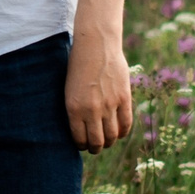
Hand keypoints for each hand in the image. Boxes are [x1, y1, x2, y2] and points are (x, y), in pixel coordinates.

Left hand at [65, 28, 133, 153]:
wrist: (96, 45)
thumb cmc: (78, 65)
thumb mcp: (69, 89)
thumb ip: (76, 109)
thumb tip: (82, 128)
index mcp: (73, 108)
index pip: (79, 139)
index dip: (82, 146)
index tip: (83, 145)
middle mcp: (91, 110)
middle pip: (97, 142)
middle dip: (95, 148)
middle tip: (95, 147)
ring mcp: (109, 105)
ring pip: (112, 136)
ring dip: (110, 142)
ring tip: (107, 141)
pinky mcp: (123, 99)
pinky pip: (126, 124)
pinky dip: (123, 132)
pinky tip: (119, 131)